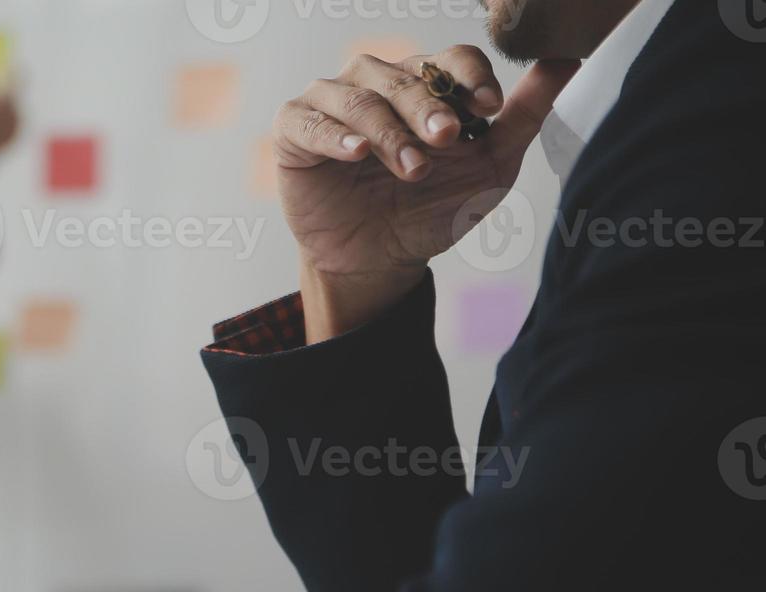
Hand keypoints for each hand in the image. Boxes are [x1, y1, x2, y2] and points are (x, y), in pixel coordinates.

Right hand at [273, 47, 578, 340]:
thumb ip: (523, 116)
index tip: (489, 110)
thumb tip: (569, 59)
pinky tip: (355, 153)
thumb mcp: (487, 168)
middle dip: (429, 108)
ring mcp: (331, 102)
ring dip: (389, 131)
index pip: (450, 59)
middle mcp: (377, 83)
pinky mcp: (293, 130)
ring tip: (410, 168)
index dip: (470, 79)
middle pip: (406, 77)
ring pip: (361, 97)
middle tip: (446, 140)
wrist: (377, 261)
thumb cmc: (429, 209)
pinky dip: (332, 134)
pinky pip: (308, 121)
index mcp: (424, 83)